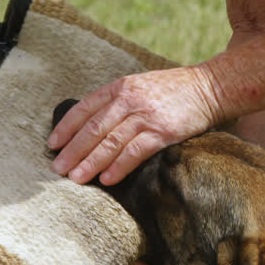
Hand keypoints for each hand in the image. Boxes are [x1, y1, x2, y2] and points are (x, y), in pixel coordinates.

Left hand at [48, 66, 223, 185]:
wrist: (210, 87)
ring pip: (110, 141)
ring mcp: (146, 115)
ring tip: (76, 178)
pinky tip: (107, 179)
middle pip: (93, 128)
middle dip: (73, 150)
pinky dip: (119, 166)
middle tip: (57, 169)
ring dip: (91, 162)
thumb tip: (93, 127)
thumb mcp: (141, 86)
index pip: (85, 108)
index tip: (53, 144)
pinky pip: (135, 151)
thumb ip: (118, 101)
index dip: (66, 127)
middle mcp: (130, 99)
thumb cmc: (175, 91)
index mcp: (121, 86)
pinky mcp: (163, 130)